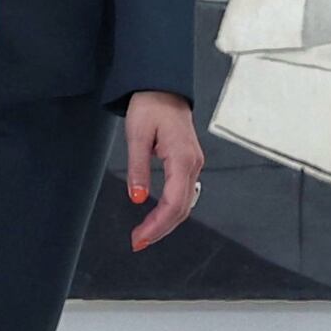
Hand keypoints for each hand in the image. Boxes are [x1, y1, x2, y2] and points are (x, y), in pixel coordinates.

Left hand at [122, 89, 206, 248]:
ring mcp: (194, 164)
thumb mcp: (136, 135)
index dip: (157, 226)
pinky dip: (171, 210)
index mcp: (182, 158)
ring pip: (185, 204)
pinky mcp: (189, 163)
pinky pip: (184, 194)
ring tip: (144, 234)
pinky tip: (157, 216)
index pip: (173, 203)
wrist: (163, 87)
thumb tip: (138, 198)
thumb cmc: (150, 106)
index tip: (139, 238)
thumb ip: (138, 168)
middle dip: (160, 230)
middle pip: (182, 209)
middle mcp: (193, 164)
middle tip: (137, 242)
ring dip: (166, 223)